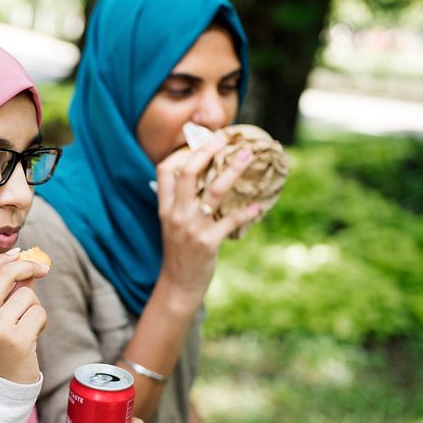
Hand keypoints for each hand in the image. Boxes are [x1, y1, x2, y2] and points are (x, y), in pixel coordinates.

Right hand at [0, 248, 48, 383]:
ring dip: (34, 306)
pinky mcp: (17, 339)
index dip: (2, 258)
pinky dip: (41, 322)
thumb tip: (25, 262)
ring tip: (27, 325)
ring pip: (27, 295)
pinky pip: (39, 312)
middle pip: (5, 274)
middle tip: (41, 269)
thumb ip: (5, 292)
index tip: (19, 254)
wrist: (1, 387)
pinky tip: (32, 336)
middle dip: (28, 266)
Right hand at [155, 133, 261, 311]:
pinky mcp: (208, 243)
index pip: (165, 170)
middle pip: (188, 173)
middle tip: (224, 137)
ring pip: (213, 191)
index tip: (200, 141)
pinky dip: (246, 212)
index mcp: (165, 208)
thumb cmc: (179, 252)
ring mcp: (191, 228)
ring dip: (233, 170)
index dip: (182, 152)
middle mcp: (176, 214)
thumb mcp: (171, 224)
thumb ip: (179, 202)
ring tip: (248, 156)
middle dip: (207, 151)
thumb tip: (200, 178)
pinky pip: (230, 221)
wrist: (178, 285)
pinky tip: (257, 206)